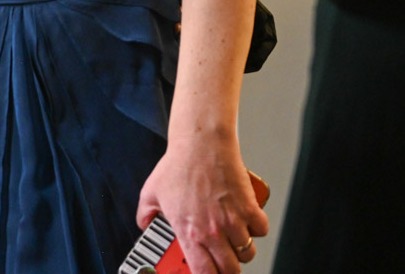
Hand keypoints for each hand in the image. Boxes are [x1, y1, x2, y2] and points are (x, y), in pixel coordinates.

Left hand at [136, 132, 268, 273]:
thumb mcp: (151, 192)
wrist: (201, 144)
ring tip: (233, 240)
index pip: (204, 272)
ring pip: (247, 253)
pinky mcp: (248, 207)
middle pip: (231, 269)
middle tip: (223, 261)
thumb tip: (144, 224)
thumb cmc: (179, 165)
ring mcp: (233, 220)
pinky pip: (261, 230)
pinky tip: (246, 222)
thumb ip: (145, 213)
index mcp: (189, 232)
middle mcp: (213, 231)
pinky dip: (256, 229)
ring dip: (242, 250)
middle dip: (228, 269)